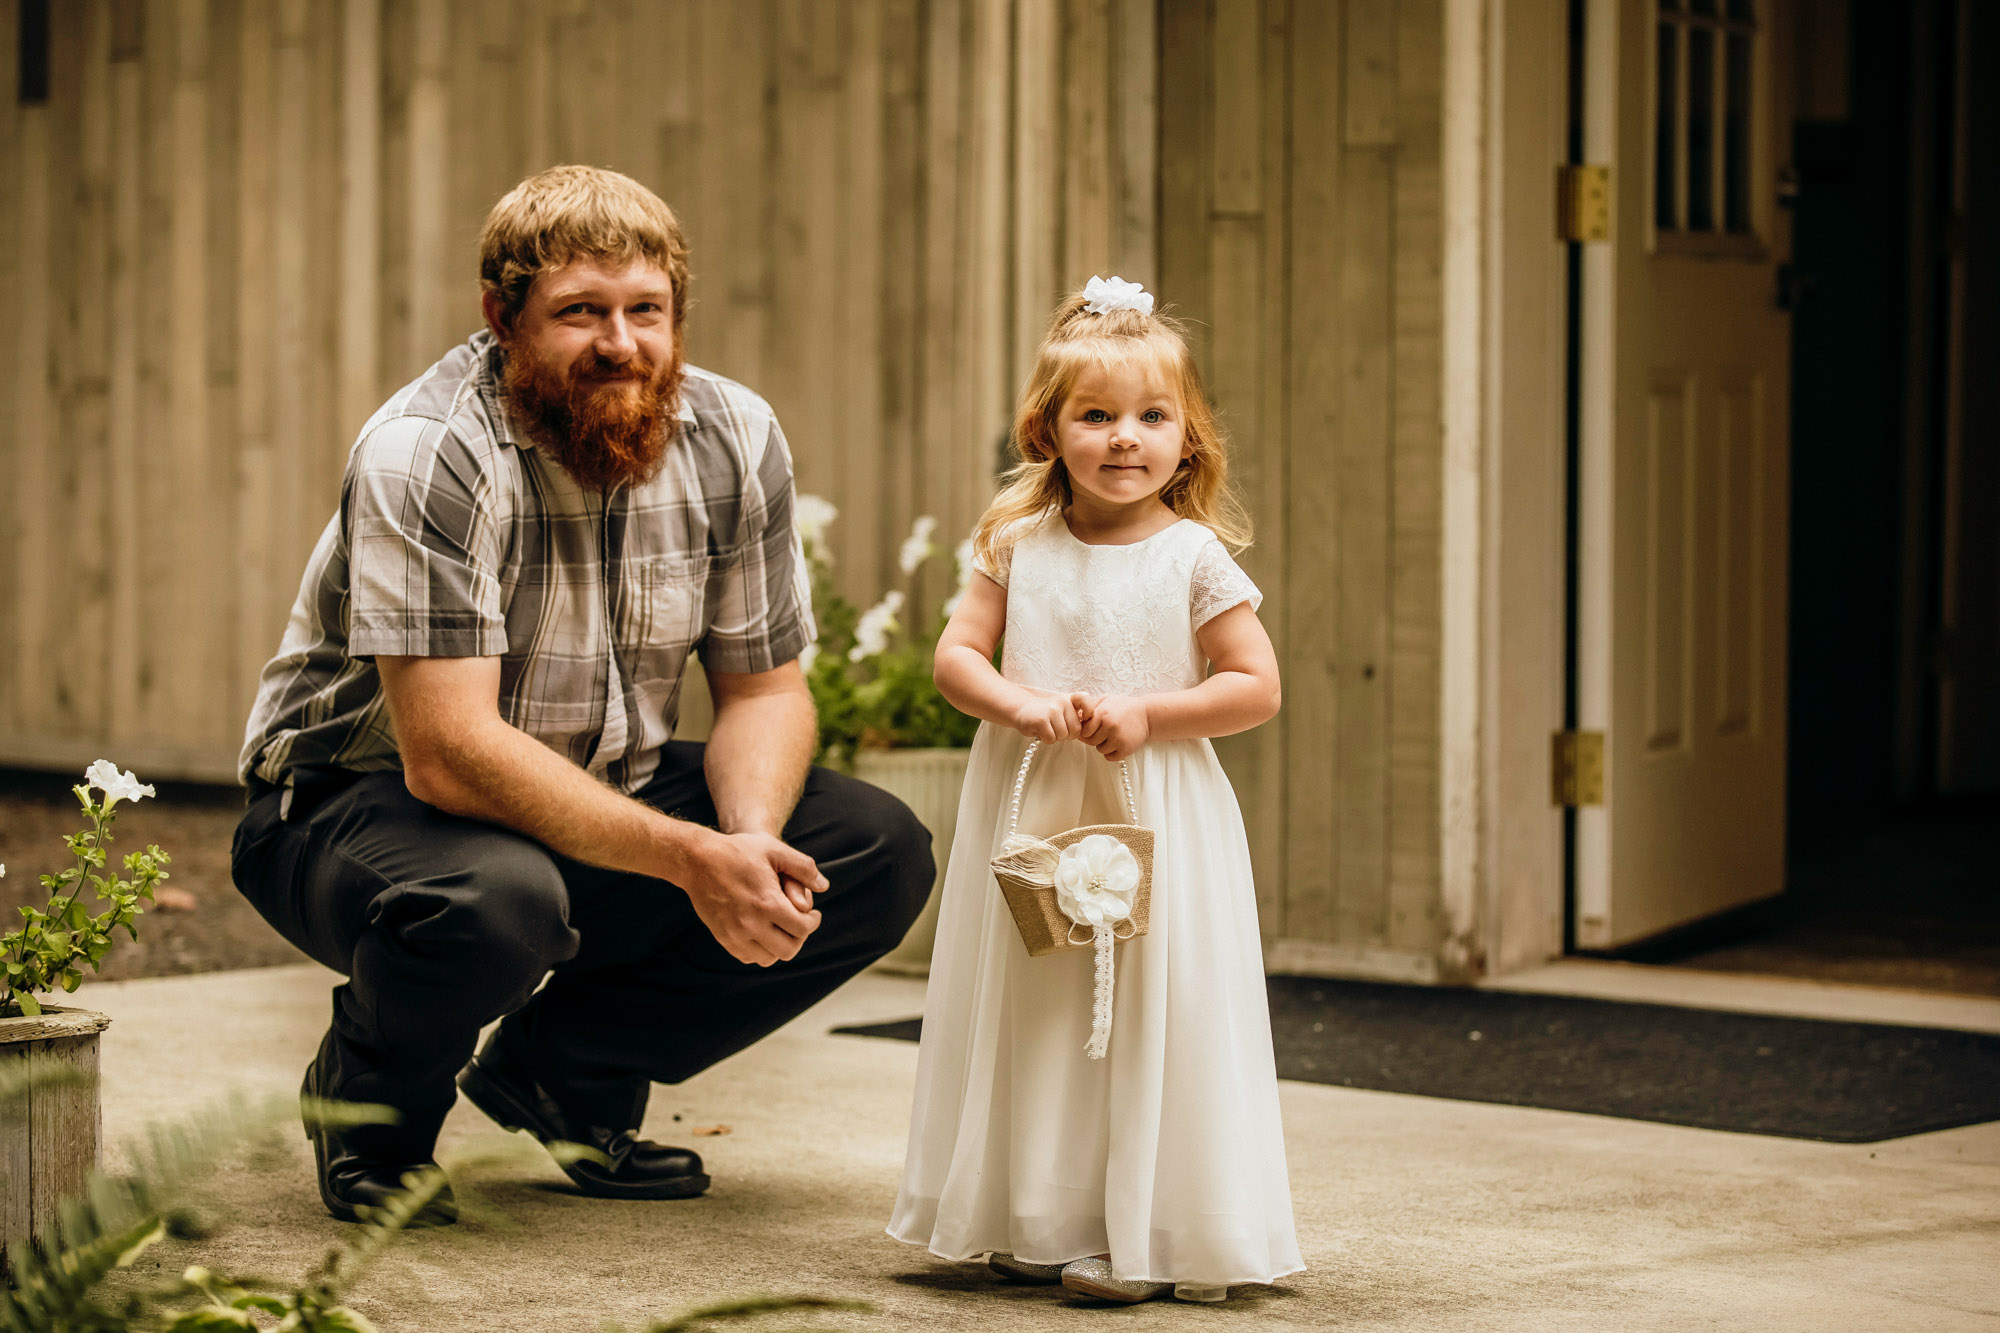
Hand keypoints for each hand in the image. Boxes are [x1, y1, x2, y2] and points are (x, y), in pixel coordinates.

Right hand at [680, 830, 826, 966]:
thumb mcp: (774, 850)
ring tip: (782, 929)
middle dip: (799, 937)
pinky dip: (760, 950)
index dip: (813, 922)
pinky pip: (748, 957)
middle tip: (800, 923)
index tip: (812, 915)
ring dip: (780, 947)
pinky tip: (763, 933)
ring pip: (768, 958)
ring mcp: (735, 934)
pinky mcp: (723, 937)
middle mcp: (751, 924)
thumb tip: (824, 886)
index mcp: (767, 903)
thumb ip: (803, 867)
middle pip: (788, 949)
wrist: (697, 860)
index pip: (802, 929)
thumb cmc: (738, 851)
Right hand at [1010, 690, 1083, 742]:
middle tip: (1056, 729)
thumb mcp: (1062, 708)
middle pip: (1076, 730)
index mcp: (1069, 699)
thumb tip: (1087, 730)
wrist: (1021, 708)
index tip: (1082, 719)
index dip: (1088, 713)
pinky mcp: (1041, 720)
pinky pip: (1051, 739)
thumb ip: (1075, 715)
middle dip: (1067, 735)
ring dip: (1055, 737)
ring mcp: (1051, 710)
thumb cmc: (1045, 713)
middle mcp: (1062, 702)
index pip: (1086, 700)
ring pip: (1063, 736)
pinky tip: (1040, 731)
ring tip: (1047, 728)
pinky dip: (1046, 739)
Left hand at [1073, 692, 1150, 760]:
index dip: (1087, 731)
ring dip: (1104, 745)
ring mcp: (1118, 739)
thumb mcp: (1106, 699)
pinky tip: (1118, 743)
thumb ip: (1090, 706)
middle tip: (1104, 731)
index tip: (1093, 728)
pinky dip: (1112, 753)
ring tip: (1113, 736)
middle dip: (1095, 738)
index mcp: (1103, 714)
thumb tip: (1075, 717)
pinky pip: (1109, 757)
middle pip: (1091, 741)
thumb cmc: (1123, 706)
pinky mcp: (1126, 749)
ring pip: (1100, 750)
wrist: (1147, 715)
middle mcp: (1110, 726)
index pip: (1084, 731)